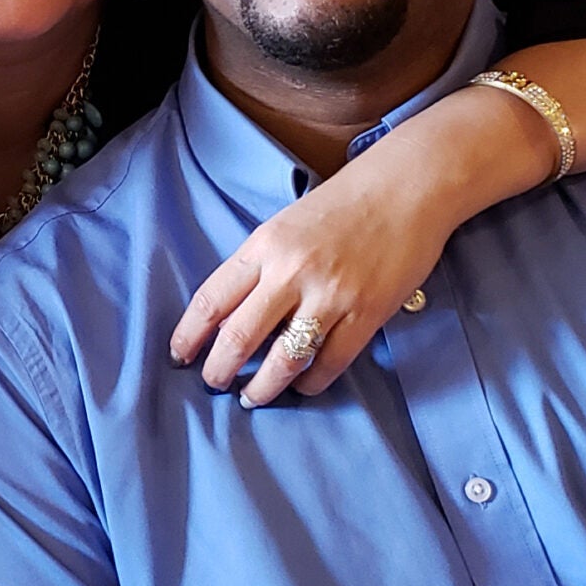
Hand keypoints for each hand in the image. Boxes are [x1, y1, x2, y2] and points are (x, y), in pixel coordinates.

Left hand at [171, 155, 462, 407]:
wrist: (406, 187)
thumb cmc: (342, 206)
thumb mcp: (285, 226)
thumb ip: (258, 266)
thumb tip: (229, 317)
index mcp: (264, 246)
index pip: (210, 300)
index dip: (188, 336)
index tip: (179, 357)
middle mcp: (291, 272)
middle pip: (238, 337)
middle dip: (219, 371)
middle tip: (214, 384)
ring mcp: (330, 295)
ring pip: (283, 360)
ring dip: (262, 388)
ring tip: (252, 397)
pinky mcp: (366, 314)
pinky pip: (329, 364)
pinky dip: (310, 383)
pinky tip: (302, 385)